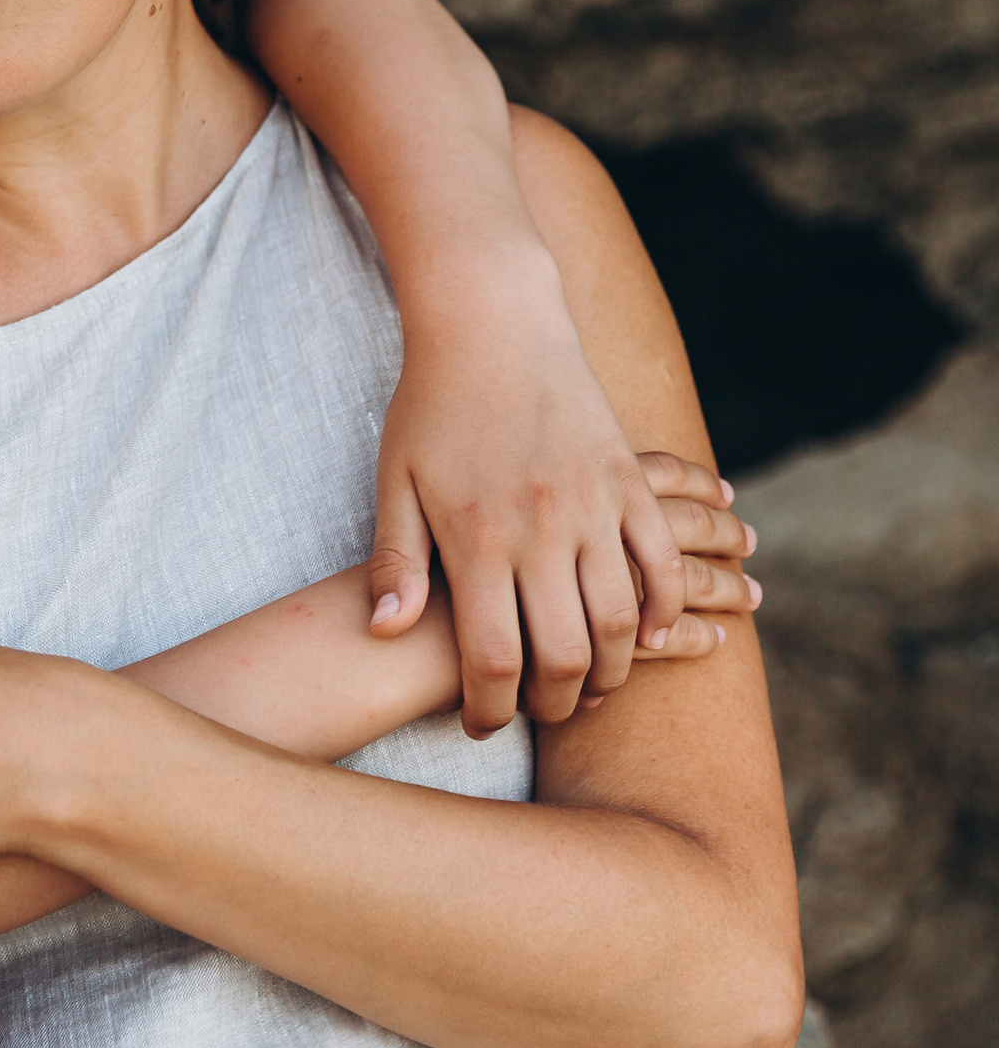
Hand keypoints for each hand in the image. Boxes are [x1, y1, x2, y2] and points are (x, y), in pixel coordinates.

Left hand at [370, 272, 729, 735]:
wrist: (491, 322)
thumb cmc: (429, 404)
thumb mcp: (394, 480)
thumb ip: (395, 560)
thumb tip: (382, 633)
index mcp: (476, 537)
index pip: (491, 658)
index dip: (489, 708)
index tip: (481, 725)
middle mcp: (541, 529)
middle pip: (565, 654)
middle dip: (552, 702)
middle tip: (536, 713)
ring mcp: (594, 506)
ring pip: (622, 620)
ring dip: (612, 668)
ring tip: (589, 685)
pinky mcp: (628, 482)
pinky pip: (662, 563)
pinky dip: (665, 608)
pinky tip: (651, 635)